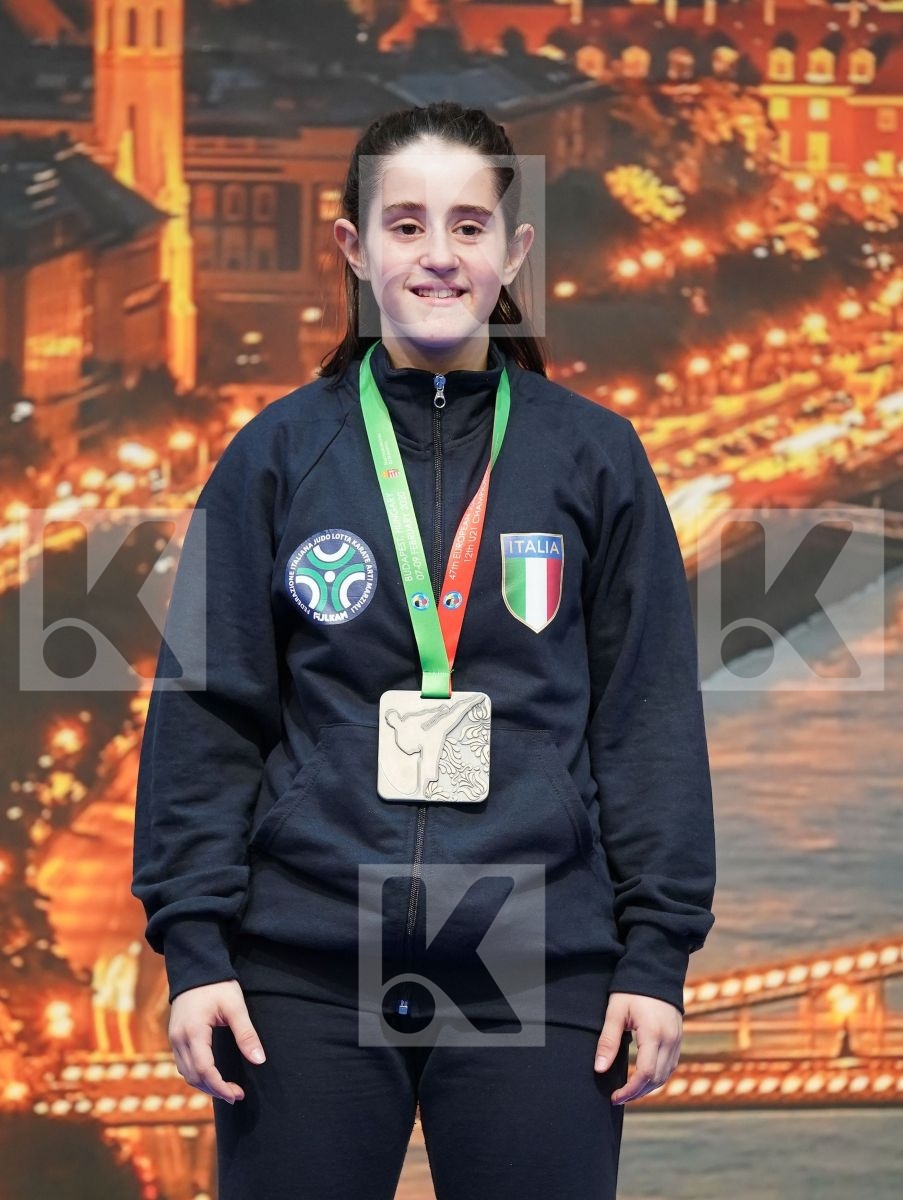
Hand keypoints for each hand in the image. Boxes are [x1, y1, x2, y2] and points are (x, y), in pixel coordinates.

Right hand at [168, 979, 266, 1103]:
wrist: (196, 968)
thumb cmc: (218, 985)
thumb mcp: (236, 1007)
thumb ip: (246, 1034)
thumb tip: (259, 1060)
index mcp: (194, 1032)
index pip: (205, 1070)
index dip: (220, 1086)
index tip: (238, 1094)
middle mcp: (179, 1039)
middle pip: (193, 1076)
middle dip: (214, 1089)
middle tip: (237, 1095)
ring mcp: (174, 1038)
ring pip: (186, 1073)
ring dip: (205, 1085)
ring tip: (227, 1089)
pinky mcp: (175, 1036)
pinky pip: (183, 1064)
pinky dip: (197, 1075)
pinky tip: (212, 1076)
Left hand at [593, 991, 681, 1104]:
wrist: (655, 970)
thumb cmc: (631, 989)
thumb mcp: (615, 1011)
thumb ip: (608, 1041)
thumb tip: (599, 1069)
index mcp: (653, 1034)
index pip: (644, 1073)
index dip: (629, 1090)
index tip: (614, 1097)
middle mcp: (670, 1040)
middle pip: (656, 1079)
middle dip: (637, 1093)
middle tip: (618, 1097)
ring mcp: (677, 1039)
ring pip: (666, 1075)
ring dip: (648, 1087)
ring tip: (628, 1091)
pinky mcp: (679, 1038)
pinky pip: (671, 1065)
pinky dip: (657, 1076)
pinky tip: (643, 1078)